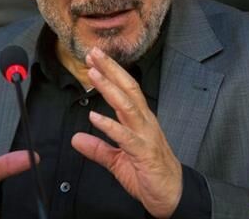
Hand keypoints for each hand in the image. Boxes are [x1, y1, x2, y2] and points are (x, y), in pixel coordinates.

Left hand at [71, 47, 182, 218]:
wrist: (171, 195)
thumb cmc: (149, 174)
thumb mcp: (117, 160)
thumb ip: (98, 148)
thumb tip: (77, 138)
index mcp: (140, 121)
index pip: (125, 90)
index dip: (111, 73)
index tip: (95, 59)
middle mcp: (145, 123)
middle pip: (128, 89)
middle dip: (111, 69)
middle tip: (94, 53)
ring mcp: (146, 136)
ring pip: (128, 106)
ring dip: (110, 88)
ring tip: (94, 73)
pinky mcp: (144, 153)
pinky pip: (126, 137)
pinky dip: (109, 126)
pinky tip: (94, 117)